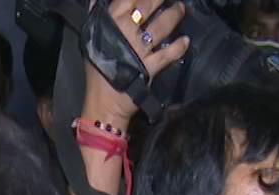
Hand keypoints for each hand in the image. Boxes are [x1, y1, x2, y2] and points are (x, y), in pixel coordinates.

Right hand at [82, 0, 192, 129]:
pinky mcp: (150, 66)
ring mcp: (139, 49)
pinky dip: (179, 46)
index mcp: (111, 21)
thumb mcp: (92, 37)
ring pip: (161, 26)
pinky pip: (168, 54)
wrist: (102, 101)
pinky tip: (186, 40)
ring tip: (181, 9)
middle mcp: (126, 31)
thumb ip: (98, 16)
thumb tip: (99, 0)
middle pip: (148, 6)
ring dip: (174, 15)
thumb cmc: (96, 68)